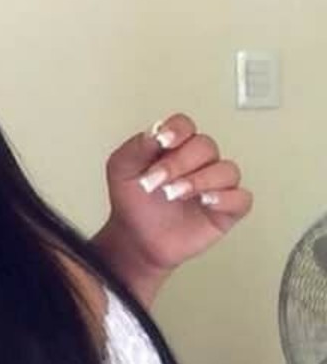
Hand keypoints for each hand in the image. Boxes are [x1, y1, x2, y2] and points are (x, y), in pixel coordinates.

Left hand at [92, 113, 252, 305]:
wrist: (136, 238)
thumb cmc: (132, 201)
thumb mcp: (121, 169)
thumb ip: (136, 147)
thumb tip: (155, 131)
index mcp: (175, 146)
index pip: (185, 125)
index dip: (178, 129)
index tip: (163, 141)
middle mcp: (198, 161)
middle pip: (206, 146)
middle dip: (180, 162)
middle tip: (157, 181)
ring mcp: (214, 185)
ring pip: (227, 170)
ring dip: (200, 180)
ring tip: (174, 194)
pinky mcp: (226, 209)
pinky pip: (241, 198)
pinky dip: (226, 198)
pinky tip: (205, 202)